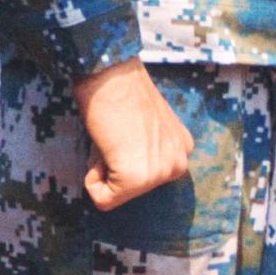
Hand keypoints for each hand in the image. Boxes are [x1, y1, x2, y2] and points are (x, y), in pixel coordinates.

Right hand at [75, 60, 193, 210]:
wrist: (111, 74)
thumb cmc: (121, 92)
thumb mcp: (148, 127)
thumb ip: (149, 149)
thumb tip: (131, 161)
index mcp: (182, 149)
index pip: (144, 176)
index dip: (123, 156)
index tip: (125, 132)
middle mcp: (178, 164)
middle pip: (130, 190)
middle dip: (114, 167)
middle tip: (116, 135)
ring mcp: (159, 173)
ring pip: (116, 195)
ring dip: (104, 169)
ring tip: (112, 138)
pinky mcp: (136, 178)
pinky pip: (103, 199)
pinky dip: (92, 178)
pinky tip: (105, 146)